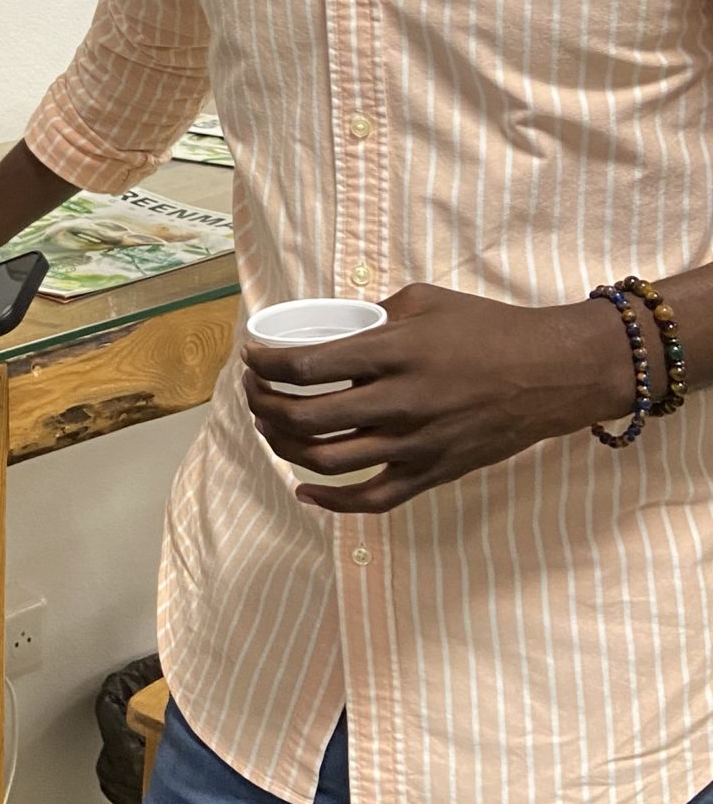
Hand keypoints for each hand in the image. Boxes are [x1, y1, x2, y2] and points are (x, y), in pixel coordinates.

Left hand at [242, 282, 628, 512]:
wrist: (551, 372)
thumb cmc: (488, 328)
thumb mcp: (424, 301)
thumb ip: (373, 315)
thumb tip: (329, 326)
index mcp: (393, 353)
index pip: (306, 366)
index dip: (266, 364)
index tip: (252, 358)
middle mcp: (399, 401)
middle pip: (305, 418)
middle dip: (264, 406)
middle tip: (255, 392)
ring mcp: (415, 444)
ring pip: (326, 462)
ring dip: (284, 447)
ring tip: (272, 429)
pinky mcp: (432, 473)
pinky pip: (370, 499)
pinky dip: (330, 502)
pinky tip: (304, 491)